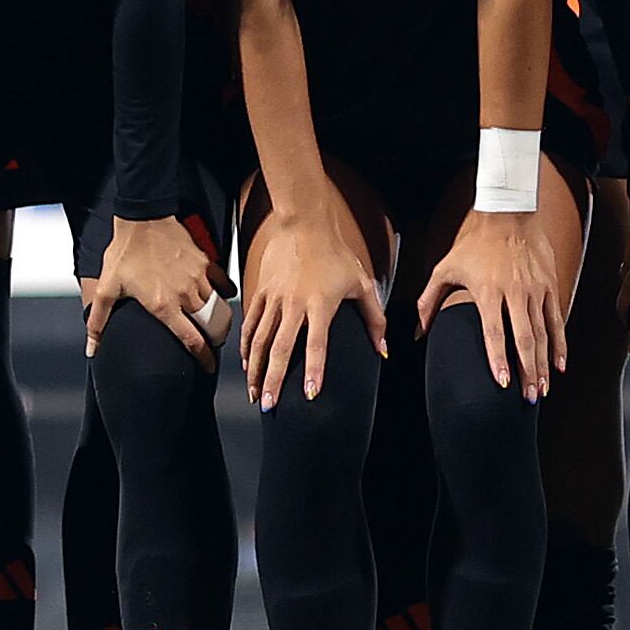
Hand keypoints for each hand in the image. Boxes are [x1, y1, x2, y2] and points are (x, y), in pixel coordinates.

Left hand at [85, 214, 226, 362]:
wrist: (143, 217)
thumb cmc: (125, 253)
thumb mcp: (108, 287)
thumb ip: (99, 322)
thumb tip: (92, 349)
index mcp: (164, 306)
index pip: (192, 340)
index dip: (204, 358)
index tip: (209, 368)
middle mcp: (186, 295)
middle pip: (210, 327)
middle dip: (214, 339)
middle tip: (211, 344)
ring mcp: (199, 278)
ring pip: (217, 307)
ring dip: (216, 318)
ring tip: (212, 324)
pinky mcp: (205, 262)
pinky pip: (223, 284)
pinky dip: (224, 293)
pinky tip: (220, 296)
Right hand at [239, 189, 382, 410]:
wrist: (304, 224)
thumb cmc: (335, 254)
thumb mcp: (362, 284)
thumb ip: (374, 319)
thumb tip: (383, 349)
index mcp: (320, 303)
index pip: (316, 343)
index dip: (314, 369)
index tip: (310, 393)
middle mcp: (294, 303)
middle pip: (280, 348)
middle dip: (273, 379)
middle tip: (268, 404)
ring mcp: (274, 297)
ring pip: (259, 339)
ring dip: (255, 369)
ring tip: (254, 393)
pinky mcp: (260, 291)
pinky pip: (250, 323)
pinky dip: (246, 346)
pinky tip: (246, 364)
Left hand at [420, 199, 566, 399]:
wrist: (509, 212)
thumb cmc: (474, 243)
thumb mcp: (446, 268)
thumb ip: (429, 302)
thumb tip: (417, 334)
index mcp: (488, 291)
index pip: (494, 332)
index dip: (498, 359)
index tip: (501, 382)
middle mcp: (515, 293)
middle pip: (524, 339)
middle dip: (527, 371)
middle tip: (529, 397)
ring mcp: (536, 290)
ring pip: (544, 333)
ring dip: (544, 364)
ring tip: (542, 389)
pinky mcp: (550, 285)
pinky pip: (557, 320)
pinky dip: (560, 344)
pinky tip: (560, 365)